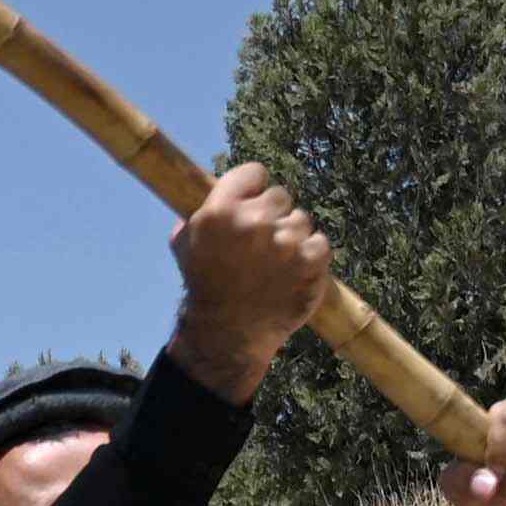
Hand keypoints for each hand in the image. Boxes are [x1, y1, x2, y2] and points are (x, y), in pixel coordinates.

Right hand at [168, 163, 334, 401]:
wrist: (227, 334)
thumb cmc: (204, 287)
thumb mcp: (184, 244)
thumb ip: (199, 211)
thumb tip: (212, 190)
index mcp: (221, 210)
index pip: (254, 172)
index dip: (253, 188)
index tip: (252, 204)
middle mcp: (255, 221)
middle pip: (280, 195)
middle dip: (273, 215)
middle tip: (263, 242)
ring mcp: (286, 242)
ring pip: (302, 220)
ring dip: (292, 237)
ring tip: (276, 262)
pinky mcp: (311, 262)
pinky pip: (321, 242)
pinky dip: (311, 255)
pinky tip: (293, 270)